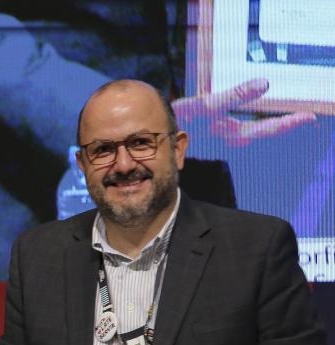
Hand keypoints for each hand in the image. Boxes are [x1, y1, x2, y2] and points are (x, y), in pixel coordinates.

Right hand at [172, 78, 314, 146]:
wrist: (154, 138)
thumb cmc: (180, 122)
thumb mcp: (209, 105)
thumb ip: (236, 95)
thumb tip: (265, 83)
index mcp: (234, 136)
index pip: (269, 128)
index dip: (289, 123)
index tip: (309, 117)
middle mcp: (231, 141)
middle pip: (263, 132)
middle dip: (281, 125)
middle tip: (302, 119)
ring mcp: (221, 141)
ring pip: (250, 133)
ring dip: (266, 127)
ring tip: (281, 120)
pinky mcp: (212, 138)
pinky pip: (237, 132)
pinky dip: (248, 126)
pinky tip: (246, 121)